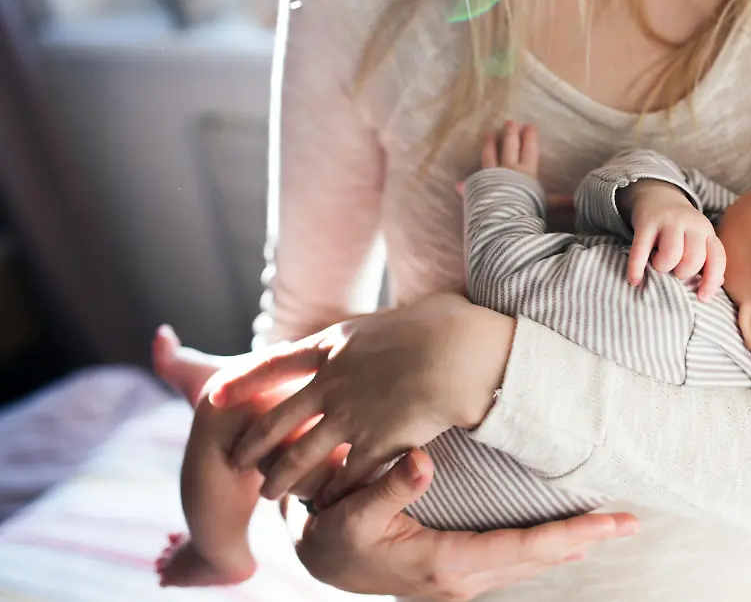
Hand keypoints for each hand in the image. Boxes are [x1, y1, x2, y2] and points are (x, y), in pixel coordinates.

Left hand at [207, 294, 516, 503]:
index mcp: (333, 344)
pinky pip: (344, 475)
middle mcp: (331, 382)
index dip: (243, 381)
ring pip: (302, 455)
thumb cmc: (444, 323)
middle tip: (234, 459)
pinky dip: (330, 493)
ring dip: (281, 478)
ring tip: (267, 494)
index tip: (216, 394)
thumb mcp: (397, 315)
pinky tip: (321, 506)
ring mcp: (350, 415)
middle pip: (277, 419)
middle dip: (252, 443)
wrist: (463, 352)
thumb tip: (391, 324)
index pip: (273, 364)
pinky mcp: (376, 443)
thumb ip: (379, 329)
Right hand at [296, 448, 638, 599]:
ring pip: (530, 564)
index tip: (610, 521)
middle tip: (632, 522)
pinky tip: (564, 541)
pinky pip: (514, 562)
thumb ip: (389, 487)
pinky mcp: (457, 574)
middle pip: (539, 558)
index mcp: (445, 563)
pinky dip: (545, 550)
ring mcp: (461, 581)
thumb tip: (423, 462)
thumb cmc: (333, 534)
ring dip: (572, 546)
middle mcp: (461, 578)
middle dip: (587, 540)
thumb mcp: (353, 512)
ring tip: (609, 528)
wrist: (316, 560)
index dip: (572, 533)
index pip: (525, 547)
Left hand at [459, 122, 573, 230]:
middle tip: (510, 122)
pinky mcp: (480, 187)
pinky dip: (467, 185)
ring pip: (490, 155)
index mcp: (526, 173)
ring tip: (489, 134)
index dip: (530, 138)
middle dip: (510, 133)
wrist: (506, 218)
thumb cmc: (528, 210)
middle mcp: (509, 170)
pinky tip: (460, 185)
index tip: (529, 127)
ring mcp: (493, 177)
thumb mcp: (547, 206)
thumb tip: (578, 203)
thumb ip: (561, 203)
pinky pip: (473, 184)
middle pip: (509, 146)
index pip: (529, 151)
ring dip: (490, 144)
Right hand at [623, 181, 725, 300]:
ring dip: (663, 267)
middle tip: (674, 269)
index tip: (702, 297)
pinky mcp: (646, 223)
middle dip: (683, 273)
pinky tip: (634, 280)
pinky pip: (641, 251)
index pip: (717, 258)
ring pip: (671, 255)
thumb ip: (708, 260)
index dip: (711, 281)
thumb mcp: (699, 239)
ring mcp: (668, 221)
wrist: (657, 196)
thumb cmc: (681, 229)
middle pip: (693, 259)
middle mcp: (691, 224)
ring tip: (658, 263)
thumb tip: (718, 284)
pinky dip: (636, 269)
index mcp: (707, 231)